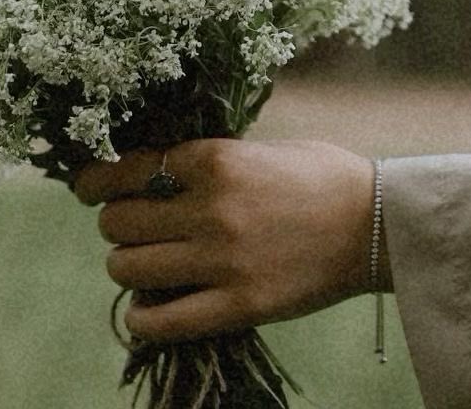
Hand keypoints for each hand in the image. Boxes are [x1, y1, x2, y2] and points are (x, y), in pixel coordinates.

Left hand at [73, 139, 388, 342]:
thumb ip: (214, 160)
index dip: (98, 180)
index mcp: (218, 161)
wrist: (381, 224)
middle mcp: (212, 209)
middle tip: (134, 229)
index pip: (130, 170)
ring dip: (128, 266)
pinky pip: (159, 320)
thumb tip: (161, 172)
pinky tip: (148, 308)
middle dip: (117, 225)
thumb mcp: (267, 150)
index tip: (89, 189)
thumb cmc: (327, 177)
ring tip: (147, 266)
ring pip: (126, 267)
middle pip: (118, 222)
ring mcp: (223, 261)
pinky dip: (142, 316)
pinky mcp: (239, 305)